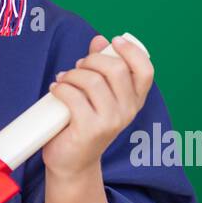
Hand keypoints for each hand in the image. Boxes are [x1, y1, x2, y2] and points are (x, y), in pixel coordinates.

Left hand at [43, 34, 154, 180]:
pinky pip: (73, 96)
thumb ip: (100, 66)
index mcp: (134, 100)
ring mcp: (111, 121)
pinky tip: (55, 90)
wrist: (72, 162)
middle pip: (116, 69)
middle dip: (92, 60)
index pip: (146, 70)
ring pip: (92, 80)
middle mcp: (128, 111)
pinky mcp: (90, 129)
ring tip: (64, 81)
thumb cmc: (83, 123)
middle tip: (78, 66)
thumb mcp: (96, 93)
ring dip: (72, 75)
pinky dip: (60, 88)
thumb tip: (100, 40)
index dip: (131, 51)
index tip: (114, 41)